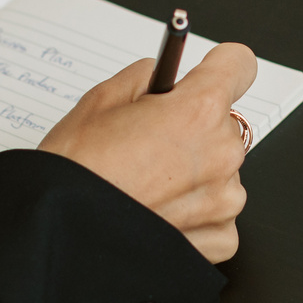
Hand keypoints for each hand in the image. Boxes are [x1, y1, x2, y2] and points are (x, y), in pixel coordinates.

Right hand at [38, 43, 255, 263]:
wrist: (63, 235)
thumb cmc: (77, 174)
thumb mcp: (100, 101)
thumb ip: (144, 78)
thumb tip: (160, 78)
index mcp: (198, 110)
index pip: (238, 65)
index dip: (218, 67)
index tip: (203, 76)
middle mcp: (222, 153)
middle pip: (223, 123)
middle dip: (193, 127)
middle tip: (150, 143)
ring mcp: (225, 200)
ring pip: (221, 170)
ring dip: (194, 172)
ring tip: (148, 185)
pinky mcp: (221, 238)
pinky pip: (218, 213)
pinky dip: (195, 213)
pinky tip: (159, 212)